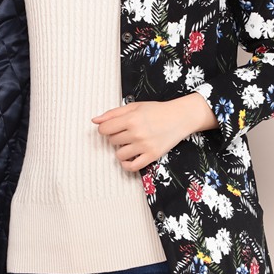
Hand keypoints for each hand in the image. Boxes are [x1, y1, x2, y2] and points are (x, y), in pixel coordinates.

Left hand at [91, 93, 217, 171]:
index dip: (105, 128)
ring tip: (130, 143)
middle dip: (116, 137)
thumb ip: (113, 113)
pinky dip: (126, 165)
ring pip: (119, 155)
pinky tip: (129, 158)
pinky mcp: (152, 155)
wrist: (179, 117)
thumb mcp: (134, 106)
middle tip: (127, 132)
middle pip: (112, 141)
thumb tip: (94, 120)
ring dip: (121, 150)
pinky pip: (131, 167)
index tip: (112, 127)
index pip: (104, 129)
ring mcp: (144, 145)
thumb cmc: (156, 110)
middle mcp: (136, 133)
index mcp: (131, 118)